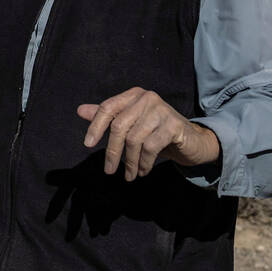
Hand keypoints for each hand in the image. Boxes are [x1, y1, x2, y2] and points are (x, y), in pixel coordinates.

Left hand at [77, 87, 219, 180]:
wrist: (191, 141)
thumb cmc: (156, 132)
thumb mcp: (131, 124)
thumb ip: (108, 117)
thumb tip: (80, 110)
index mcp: (133, 95)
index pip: (108, 108)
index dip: (95, 126)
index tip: (87, 145)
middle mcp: (147, 98)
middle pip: (119, 126)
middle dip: (112, 151)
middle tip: (109, 170)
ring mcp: (161, 110)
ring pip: (134, 139)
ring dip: (129, 162)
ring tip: (129, 175)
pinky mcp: (173, 125)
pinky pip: (150, 147)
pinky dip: (143, 163)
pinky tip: (142, 171)